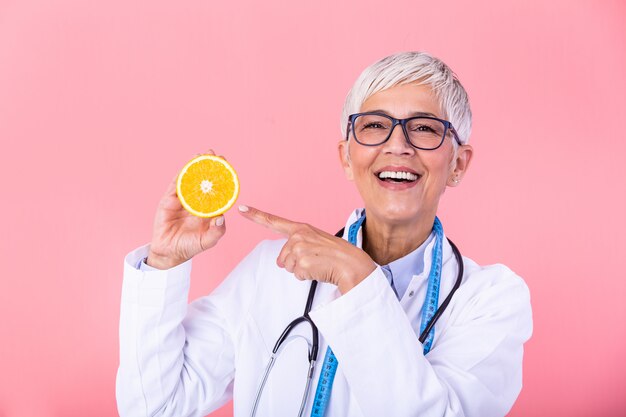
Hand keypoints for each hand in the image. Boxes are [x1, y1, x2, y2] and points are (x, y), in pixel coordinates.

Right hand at [147, 150, 226, 269]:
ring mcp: (182, 200)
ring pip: (191, 180)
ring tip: (203, 155)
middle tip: (217, 156)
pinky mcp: (169, 200)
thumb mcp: (207, 241)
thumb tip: (222, 218)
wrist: (169, 252)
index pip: (217, 192)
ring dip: (196, 167)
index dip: (222, 180)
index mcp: (208, 210)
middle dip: (211, 168)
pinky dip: (182, 174)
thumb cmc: (189, 247)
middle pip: (204, 182)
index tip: (228, 168)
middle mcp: (196, 202)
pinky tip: (189, 165)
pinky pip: (177, 185)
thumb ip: (217, 231)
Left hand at [239, 206, 375, 293]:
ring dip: (302, 271)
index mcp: (301, 228)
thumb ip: (298, 245)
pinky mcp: (301, 261)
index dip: (255, 215)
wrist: (352, 264)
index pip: (273, 221)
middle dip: (295, 264)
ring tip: (318, 264)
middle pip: (282, 258)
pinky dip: (307, 276)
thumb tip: (284, 262)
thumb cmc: (337, 255)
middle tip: (315, 261)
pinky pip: (297, 275)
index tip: (241, 208)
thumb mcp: (316, 242)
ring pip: (288, 267)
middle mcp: (298, 235)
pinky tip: (319, 270)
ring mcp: (299, 247)